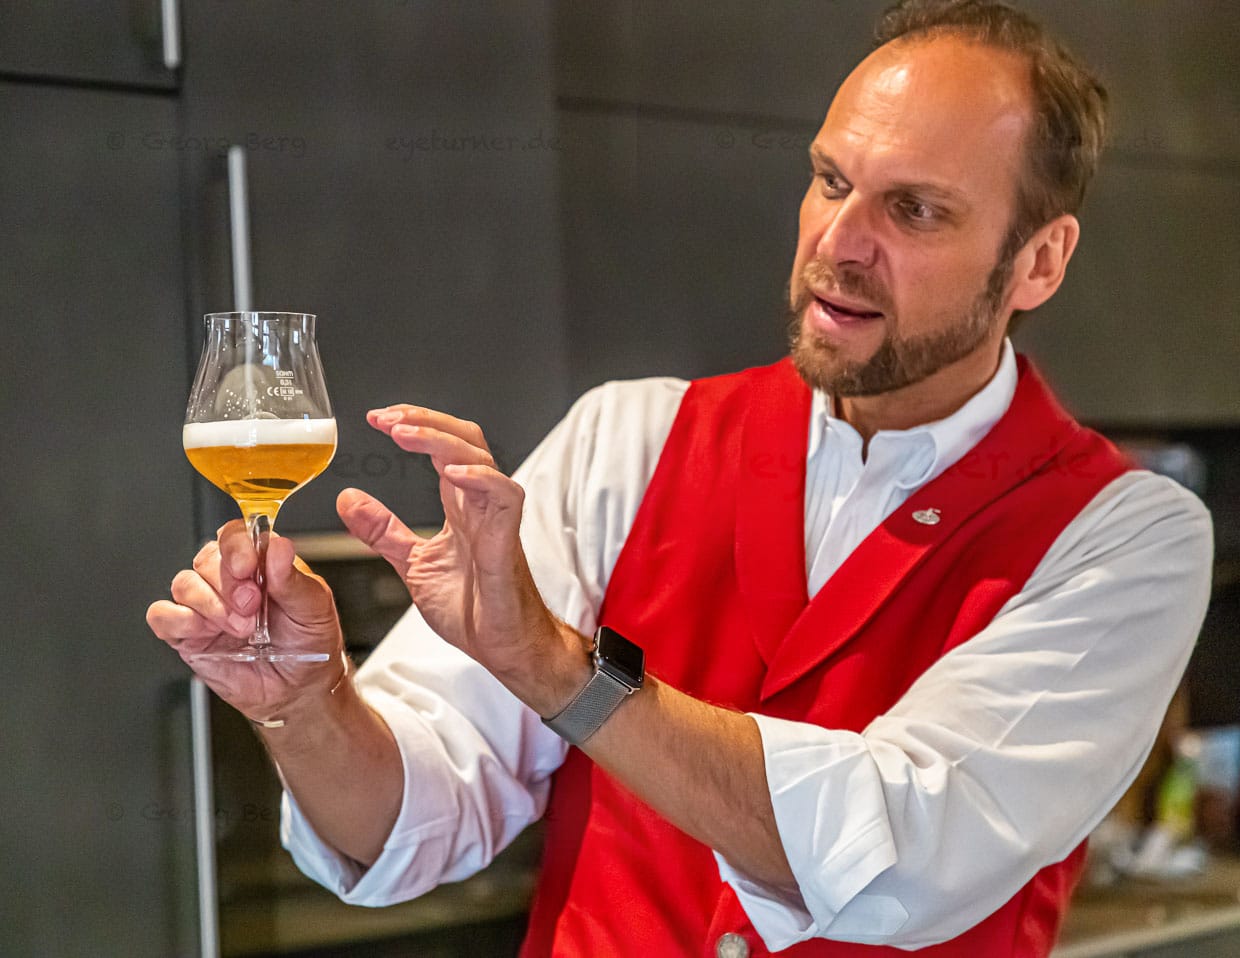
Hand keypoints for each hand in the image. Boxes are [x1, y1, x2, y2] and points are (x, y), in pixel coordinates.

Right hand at [146, 521, 344, 721]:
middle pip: (206, 558)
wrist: (300, 689)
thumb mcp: (314, 607)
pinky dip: (179, 621)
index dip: (236, 546)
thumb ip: (293, 578)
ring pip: (184, 584)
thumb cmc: (309, 643)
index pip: (234, 535)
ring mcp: (206, 607)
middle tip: (252, 605)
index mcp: (260, 564)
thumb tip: (278, 547)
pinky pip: (163, 616)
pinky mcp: (187, 635)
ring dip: (211, 604)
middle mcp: (229, 581)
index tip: (247, 566)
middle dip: (228, 582)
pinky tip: (206, 632)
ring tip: (242, 627)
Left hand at [337, 405, 584, 712]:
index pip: (442, 446)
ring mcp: (495, 519)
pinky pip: (505, 496)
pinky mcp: (506, 541)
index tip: (377, 418)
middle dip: (426, 420)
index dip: (414, 425)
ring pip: (480, 458)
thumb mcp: (412, 563)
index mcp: (460, 505)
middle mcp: (479, 504)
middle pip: (463, 438)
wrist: (502, 647)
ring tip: (405, 434)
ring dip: (441, 440)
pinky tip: (452, 473)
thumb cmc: (473, 608)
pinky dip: (480, 478)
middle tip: (386, 418)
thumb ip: (382, 530)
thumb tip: (348, 499)